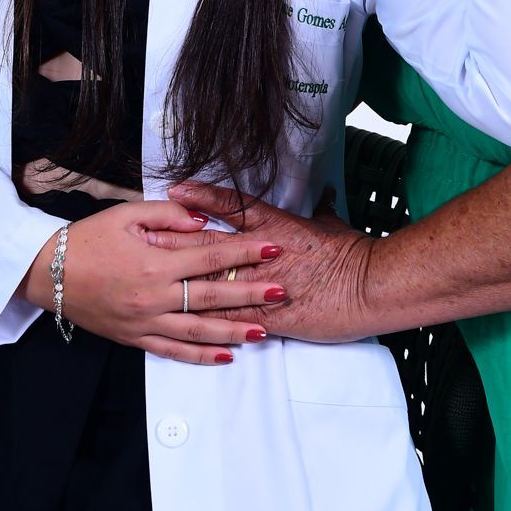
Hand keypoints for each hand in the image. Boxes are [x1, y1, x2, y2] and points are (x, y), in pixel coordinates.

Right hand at [17, 192, 286, 363]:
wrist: (48, 273)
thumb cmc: (88, 238)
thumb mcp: (127, 214)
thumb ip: (169, 214)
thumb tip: (204, 219)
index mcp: (155, 263)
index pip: (211, 256)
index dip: (244, 252)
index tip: (273, 248)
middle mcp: (155, 297)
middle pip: (213, 297)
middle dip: (251, 293)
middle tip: (283, 290)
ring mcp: (146, 322)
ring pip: (199, 331)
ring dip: (235, 330)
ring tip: (265, 329)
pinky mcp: (136, 338)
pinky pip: (174, 351)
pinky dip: (202, 355)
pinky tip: (227, 356)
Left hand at [165, 181, 375, 342]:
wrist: (368, 286)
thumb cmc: (352, 254)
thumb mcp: (331, 225)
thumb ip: (320, 210)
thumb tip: (323, 193)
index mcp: (276, 226)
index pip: (232, 207)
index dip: (201, 199)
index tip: (176, 191)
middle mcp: (261, 254)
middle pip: (209, 246)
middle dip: (174, 243)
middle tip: (142, 238)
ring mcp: (262, 286)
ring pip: (211, 282)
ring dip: (179, 281)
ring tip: (148, 277)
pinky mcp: (267, 316)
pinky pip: (228, 317)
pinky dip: (205, 318)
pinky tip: (180, 319)